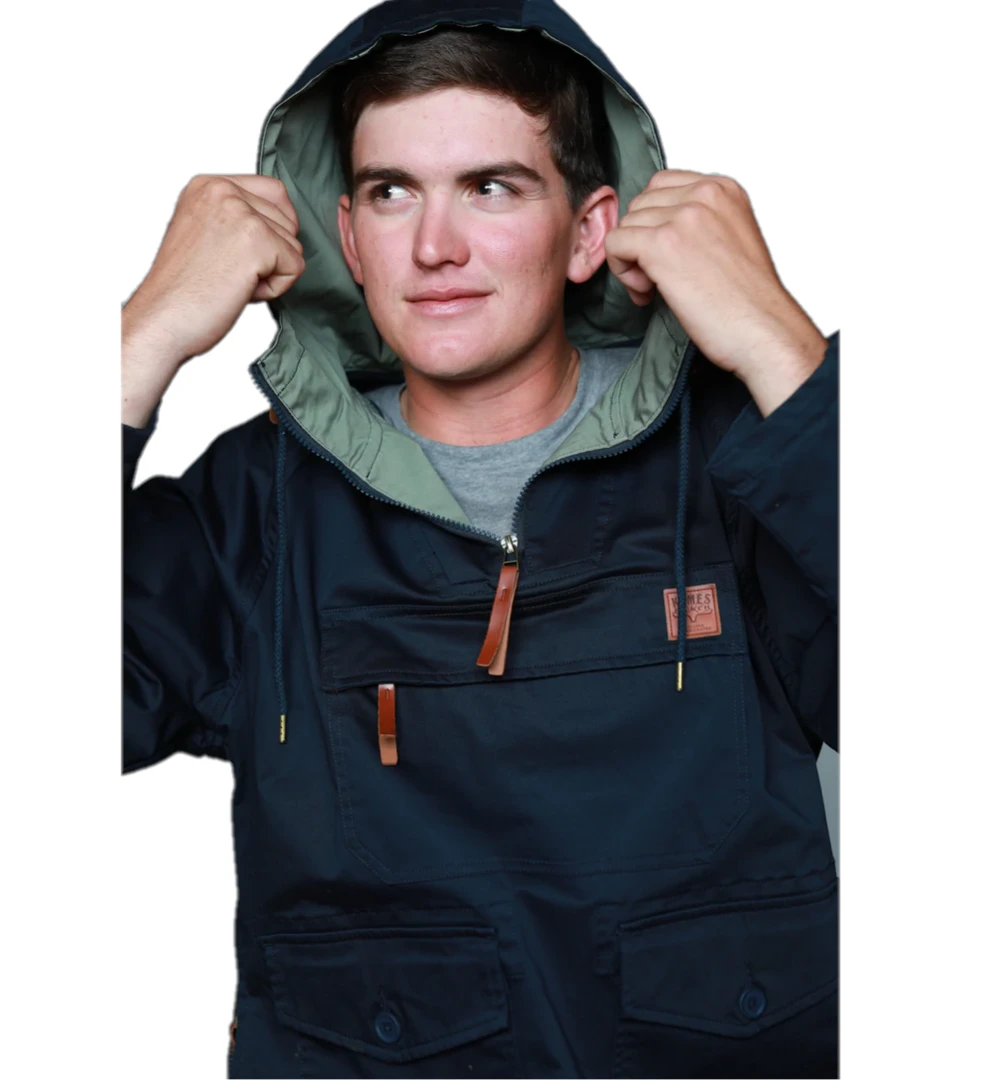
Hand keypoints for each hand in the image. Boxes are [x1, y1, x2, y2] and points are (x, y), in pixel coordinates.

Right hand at [121, 174, 305, 426]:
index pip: (275, 192)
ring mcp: (240, 213)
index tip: (244, 254)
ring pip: (293, 245)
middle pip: (288, 220)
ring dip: (269, 273)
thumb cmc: (182, 290)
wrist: (162, 320)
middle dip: (270, 254)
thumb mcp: (204, 233)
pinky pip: (295, 267)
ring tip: (229, 281)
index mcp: (207, 185)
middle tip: (227, 272)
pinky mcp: (257, 241)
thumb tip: (283, 224)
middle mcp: (223, 191)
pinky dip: (274, 289)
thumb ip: (237, 218)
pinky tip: (239, 291)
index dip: (274, 229)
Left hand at [603, 169, 825, 408]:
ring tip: (655, 288)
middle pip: (640, 205)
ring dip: (632, 259)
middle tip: (657, 277)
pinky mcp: (662, 244)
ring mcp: (682, 217)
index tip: (667, 254)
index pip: (662, 185)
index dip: (655, 222)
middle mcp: (704, 194)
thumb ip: (698, 222)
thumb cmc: (748, 299)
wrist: (762, 329)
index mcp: (723, 189)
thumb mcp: (730, 238)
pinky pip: (615, 243)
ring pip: (626, 225)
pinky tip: (646, 291)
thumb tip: (654, 228)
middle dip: (641, 240)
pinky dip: (621, 270)